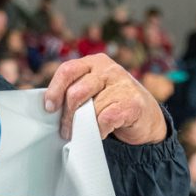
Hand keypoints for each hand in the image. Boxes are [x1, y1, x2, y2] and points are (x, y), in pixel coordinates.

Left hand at [44, 54, 166, 142]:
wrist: (146, 117)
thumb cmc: (112, 104)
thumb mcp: (92, 91)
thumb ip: (74, 92)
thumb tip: (49, 107)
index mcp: (94, 63)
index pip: (67, 70)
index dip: (54, 90)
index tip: (49, 108)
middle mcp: (108, 70)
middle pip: (75, 92)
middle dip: (67, 116)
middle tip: (66, 130)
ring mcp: (122, 84)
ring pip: (90, 109)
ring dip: (83, 126)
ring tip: (84, 132)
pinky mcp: (132, 103)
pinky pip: (104, 120)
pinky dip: (99, 131)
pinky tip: (103, 132)